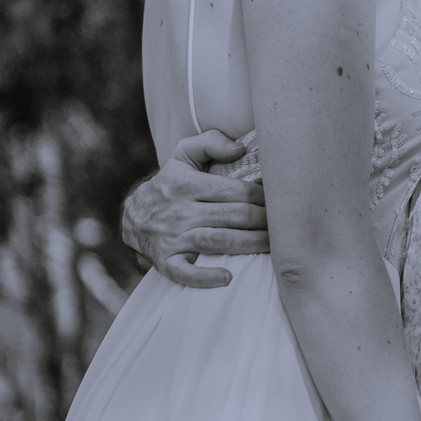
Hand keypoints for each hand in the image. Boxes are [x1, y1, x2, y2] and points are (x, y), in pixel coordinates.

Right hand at [121, 132, 269, 287]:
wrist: (133, 216)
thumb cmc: (171, 183)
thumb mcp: (183, 155)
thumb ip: (211, 142)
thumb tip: (241, 148)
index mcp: (188, 184)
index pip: (235, 190)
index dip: (263, 196)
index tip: (283, 201)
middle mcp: (180, 211)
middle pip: (233, 216)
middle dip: (264, 221)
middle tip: (287, 225)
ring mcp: (172, 238)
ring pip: (217, 241)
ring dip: (249, 245)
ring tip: (273, 247)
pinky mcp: (166, 261)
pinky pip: (186, 273)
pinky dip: (206, 278)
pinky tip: (228, 277)